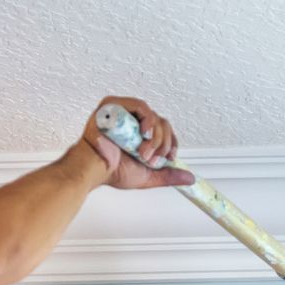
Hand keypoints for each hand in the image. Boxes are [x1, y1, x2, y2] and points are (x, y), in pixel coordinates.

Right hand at [80, 96, 194, 189]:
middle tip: (151, 159)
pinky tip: (144, 133)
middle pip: (162, 123)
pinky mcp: (114, 105)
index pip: (164, 131)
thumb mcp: (148, 175)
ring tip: (144, 151)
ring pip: (154, 116)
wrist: (94, 169)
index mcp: (140, 134)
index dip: (171, 143)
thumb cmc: (113, 171)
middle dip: (163, 143)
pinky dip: (147, 120)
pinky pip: (139, 105)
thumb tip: (190, 179)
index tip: (169, 157)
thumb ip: (168, 175)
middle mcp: (133, 122)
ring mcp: (124, 112)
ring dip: (155, 136)